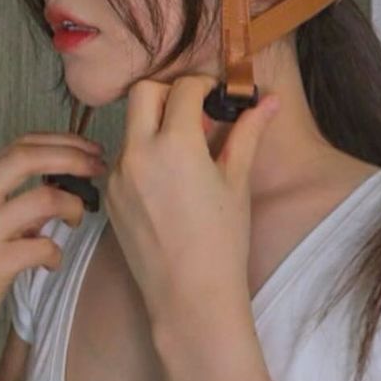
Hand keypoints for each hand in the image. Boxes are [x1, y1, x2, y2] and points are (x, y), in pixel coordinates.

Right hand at [0, 131, 107, 353]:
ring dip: (73, 206)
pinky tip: (51, 261)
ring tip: (76, 220)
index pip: (20, 145)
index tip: (91, 150)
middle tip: (99, 167)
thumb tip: (65, 182)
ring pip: (42, 199)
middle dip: (72, 156)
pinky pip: (43, 245)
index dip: (62, 141)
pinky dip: (57, 253)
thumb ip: (18, 199)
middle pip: (26, 157)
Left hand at [103, 74, 280, 335]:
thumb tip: (270, 100)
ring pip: (130, 127)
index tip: (216, 98)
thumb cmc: (222, 241)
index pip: (182, 88)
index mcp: (174, 144)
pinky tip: (168, 183)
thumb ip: (247, 133)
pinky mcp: (111, 197)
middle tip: (193, 114)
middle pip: (142, 93)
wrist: (190, 295)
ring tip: (185, 153)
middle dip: (168, 93)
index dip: (203, 86)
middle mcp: (138, 153)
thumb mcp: (236, 182)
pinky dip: (143, 156)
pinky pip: (123, 160)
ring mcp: (118, 176)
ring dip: (154, 125)